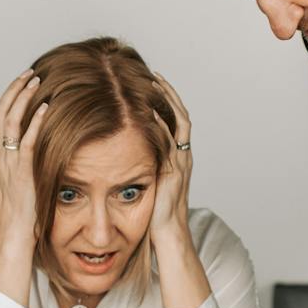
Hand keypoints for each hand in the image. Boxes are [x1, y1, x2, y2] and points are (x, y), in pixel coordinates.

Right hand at [0, 69, 45, 256]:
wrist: (14, 234)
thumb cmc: (23, 212)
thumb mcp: (24, 181)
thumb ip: (29, 164)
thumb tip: (46, 152)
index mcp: (1, 156)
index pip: (0, 118)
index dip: (10, 96)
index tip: (24, 81)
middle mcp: (1, 155)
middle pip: (1, 112)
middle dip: (15, 89)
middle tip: (30, 72)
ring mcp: (9, 162)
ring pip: (10, 121)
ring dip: (23, 98)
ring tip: (36, 81)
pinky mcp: (21, 172)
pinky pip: (26, 141)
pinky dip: (35, 121)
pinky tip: (46, 108)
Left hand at [149, 73, 192, 242]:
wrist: (166, 231)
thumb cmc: (155, 211)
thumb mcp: (149, 179)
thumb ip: (143, 162)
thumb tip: (123, 149)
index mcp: (178, 155)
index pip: (177, 119)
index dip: (168, 100)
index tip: (154, 83)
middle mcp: (183, 155)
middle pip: (182, 114)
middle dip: (169, 94)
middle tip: (156, 76)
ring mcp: (181, 161)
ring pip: (180, 123)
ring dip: (168, 103)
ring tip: (155, 85)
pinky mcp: (174, 170)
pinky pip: (171, 142)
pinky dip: (163, 125)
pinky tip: (152, 112)